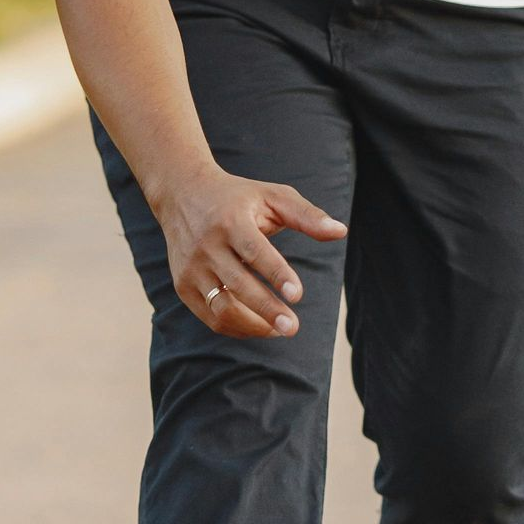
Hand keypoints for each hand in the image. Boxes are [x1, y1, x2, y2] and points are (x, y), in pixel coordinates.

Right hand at [156, 168, 347, 339]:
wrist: (182, 194)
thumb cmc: (238, 197)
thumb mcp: (273, 196)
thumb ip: (307, 216)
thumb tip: (341, 232)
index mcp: (230, 221)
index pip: (254, 251)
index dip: (276, 274)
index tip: (297, 294)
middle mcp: (206, 246)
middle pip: (238, 285)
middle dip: (267, 310)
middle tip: (293, 328)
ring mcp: (191, 268)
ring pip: (221, 307)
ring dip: (252, 325)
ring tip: (280, 329)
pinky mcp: (183, 285)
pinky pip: (210, 316)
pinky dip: (236, 327)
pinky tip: (260, 325)